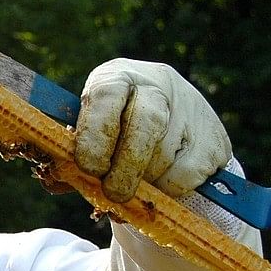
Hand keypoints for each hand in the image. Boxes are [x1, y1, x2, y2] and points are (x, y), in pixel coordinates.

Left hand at [74, 58, 230, 202]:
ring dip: (145, 182)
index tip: (88, 167)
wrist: (171, 119)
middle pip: (145, 124)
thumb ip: (72, 155)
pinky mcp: (215, 138)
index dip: (95, 134)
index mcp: (116, 76)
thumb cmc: (114, 129)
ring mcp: (192, 108)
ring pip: (166, 155)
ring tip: (134, 185)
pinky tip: (159, 185)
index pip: (106, 96)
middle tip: (113, 193)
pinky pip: (188, 174)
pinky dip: (169, 189)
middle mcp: (157, 84)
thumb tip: (54, 181)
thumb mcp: (90, 131)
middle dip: (125, 166)